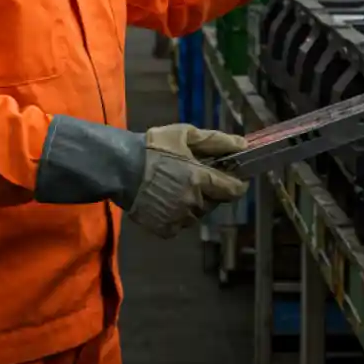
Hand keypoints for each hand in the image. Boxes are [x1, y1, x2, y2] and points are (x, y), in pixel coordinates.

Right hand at [119, 124, 249, 238]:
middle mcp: (193, 202)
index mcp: (200, 178)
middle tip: (196, 177)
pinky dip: (178, 215)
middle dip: (212, 191)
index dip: (237, 184)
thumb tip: (243, 144)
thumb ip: (216, 141)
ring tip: (177, 187)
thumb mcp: (185, 135)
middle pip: (215, 202)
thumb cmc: (154, 148)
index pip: (234, 190)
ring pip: (198, 214)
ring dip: (195, 203)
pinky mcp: (165, 229)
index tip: (235, 178)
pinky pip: (181, 224)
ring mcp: (178, 218)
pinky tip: (166, 199)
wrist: (120, 168)